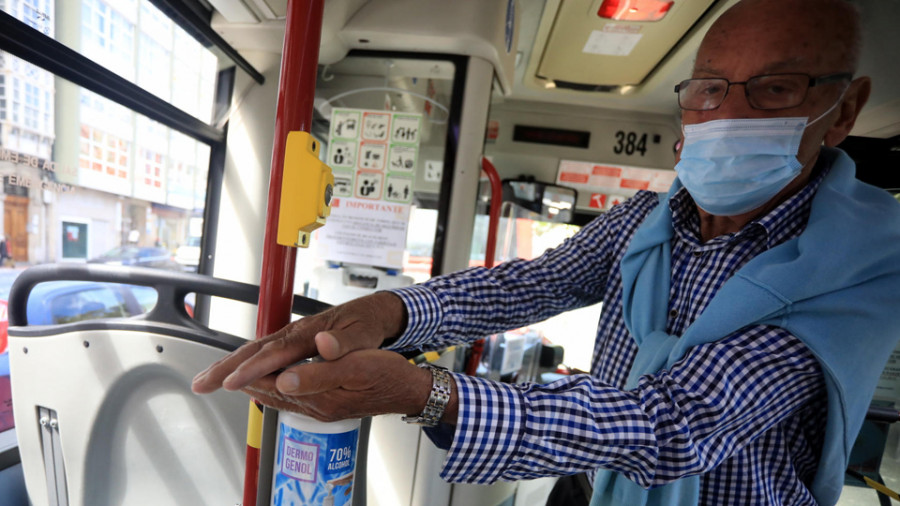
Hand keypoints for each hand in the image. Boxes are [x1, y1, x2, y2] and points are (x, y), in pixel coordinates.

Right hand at [191, 292, 405, 393]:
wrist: (375, 311)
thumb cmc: (368, 324)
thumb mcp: (363, 334)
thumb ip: (344, 343)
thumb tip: (324, 343)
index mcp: (308, 333)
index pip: (273, 354)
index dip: (251, 369)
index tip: (230, 383)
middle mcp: (294, 333)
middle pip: (253, 350)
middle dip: (224, 367)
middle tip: (199, 384)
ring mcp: (291, 336)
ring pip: (253, 351)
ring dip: (227, 366)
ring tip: (205, 381)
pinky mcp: (293, 341)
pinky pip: (262, 354)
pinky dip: (243, 364)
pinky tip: (234, 375)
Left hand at [238, 349, 449, 421]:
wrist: (410, 389)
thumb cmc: (387, 375)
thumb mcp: (356, 368)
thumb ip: (320, 373)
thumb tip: (286, 375)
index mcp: (320, 396)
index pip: (273, 385)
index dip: (247, 376)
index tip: (223, 372)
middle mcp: (317, 406)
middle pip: (269, 395)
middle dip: (240, 386)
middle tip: (212, 381)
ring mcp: (323, 407)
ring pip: (278, 398)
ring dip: (254, 389)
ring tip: (233, 380)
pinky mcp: (329, 403)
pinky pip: (293, 397)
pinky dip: (275, 389)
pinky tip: (272, 383)